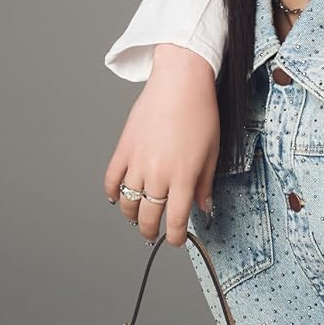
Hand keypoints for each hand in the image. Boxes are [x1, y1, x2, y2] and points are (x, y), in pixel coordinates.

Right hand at [102, 43, 219, 243]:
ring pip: (128, 202)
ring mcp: (137, 162)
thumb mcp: (212, 153)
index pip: (176, 220)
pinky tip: (117, 197)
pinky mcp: (123, 149)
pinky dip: (112, 193)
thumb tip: (204, 207)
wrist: (180, 84)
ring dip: (132, 215)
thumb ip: (205, 184)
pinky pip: (111, 179)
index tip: (176, 240)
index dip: (175, 237)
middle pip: (148, 216)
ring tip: (137, 218)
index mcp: (183, 177)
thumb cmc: (199, 114)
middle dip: (151, 231)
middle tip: (153, 233)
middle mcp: (158, 174)